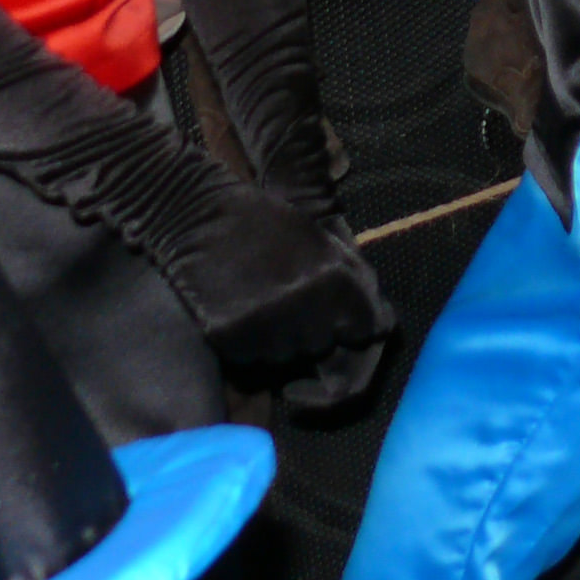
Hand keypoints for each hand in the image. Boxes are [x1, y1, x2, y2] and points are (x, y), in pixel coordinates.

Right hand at [155, 179, 393, 394]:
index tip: (343, 320)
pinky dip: (253, 345)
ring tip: (264, 304)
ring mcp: (267, 330)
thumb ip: (353, 278)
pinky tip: (242, 312)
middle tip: (291, 300)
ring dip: (284, 340)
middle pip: (325, 346)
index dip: (354, 324)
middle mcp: (306, 311)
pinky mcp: (231, 342)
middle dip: (316, 330)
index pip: (367, 329)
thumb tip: (379, 321)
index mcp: (335, 281)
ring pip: (290, 357)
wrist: (200, 219)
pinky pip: (254, 360)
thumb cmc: (266, 222)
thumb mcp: (321, 240)